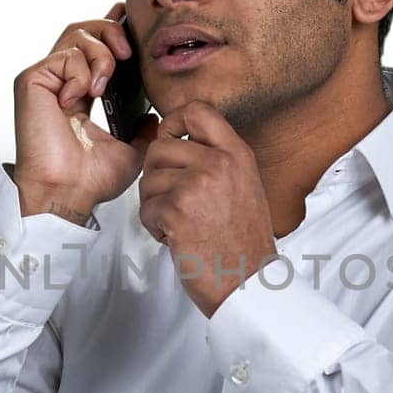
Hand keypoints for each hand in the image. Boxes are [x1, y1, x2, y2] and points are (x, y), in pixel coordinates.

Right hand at [11, 1, 160, 219]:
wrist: (67, 192)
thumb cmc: (91, 179)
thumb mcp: (131, 150)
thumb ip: (142, 129)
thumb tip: (153, 116)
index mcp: (80, 93)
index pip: (93, 48)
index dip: (110, 27)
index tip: (127, 15)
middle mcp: (60, 82)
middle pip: (83, 29)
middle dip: (111, 30)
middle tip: (128, 53)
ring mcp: (45, 80)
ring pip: (76, 35)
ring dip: (100, 54)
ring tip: (104, 86)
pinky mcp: (32, 80)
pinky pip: (65, 56)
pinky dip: (82, 74)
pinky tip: (80, 99)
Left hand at [137, 99, 278, 317]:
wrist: (247, 282)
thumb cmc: (244, 243)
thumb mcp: (245, 186)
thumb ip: (218, 160)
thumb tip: (179, 141)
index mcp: (237, 154)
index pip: (198, 110)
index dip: (174, 121)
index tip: (169, 138)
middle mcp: (218, 163)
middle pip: (160, 147)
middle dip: (157, 176)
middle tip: (172, 200)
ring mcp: (197, 185)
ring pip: (148, 179)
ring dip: (155, 204)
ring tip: (179, 223)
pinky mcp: (177, 210)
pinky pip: (146, 208)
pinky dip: (154, 227)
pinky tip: (176, 238)